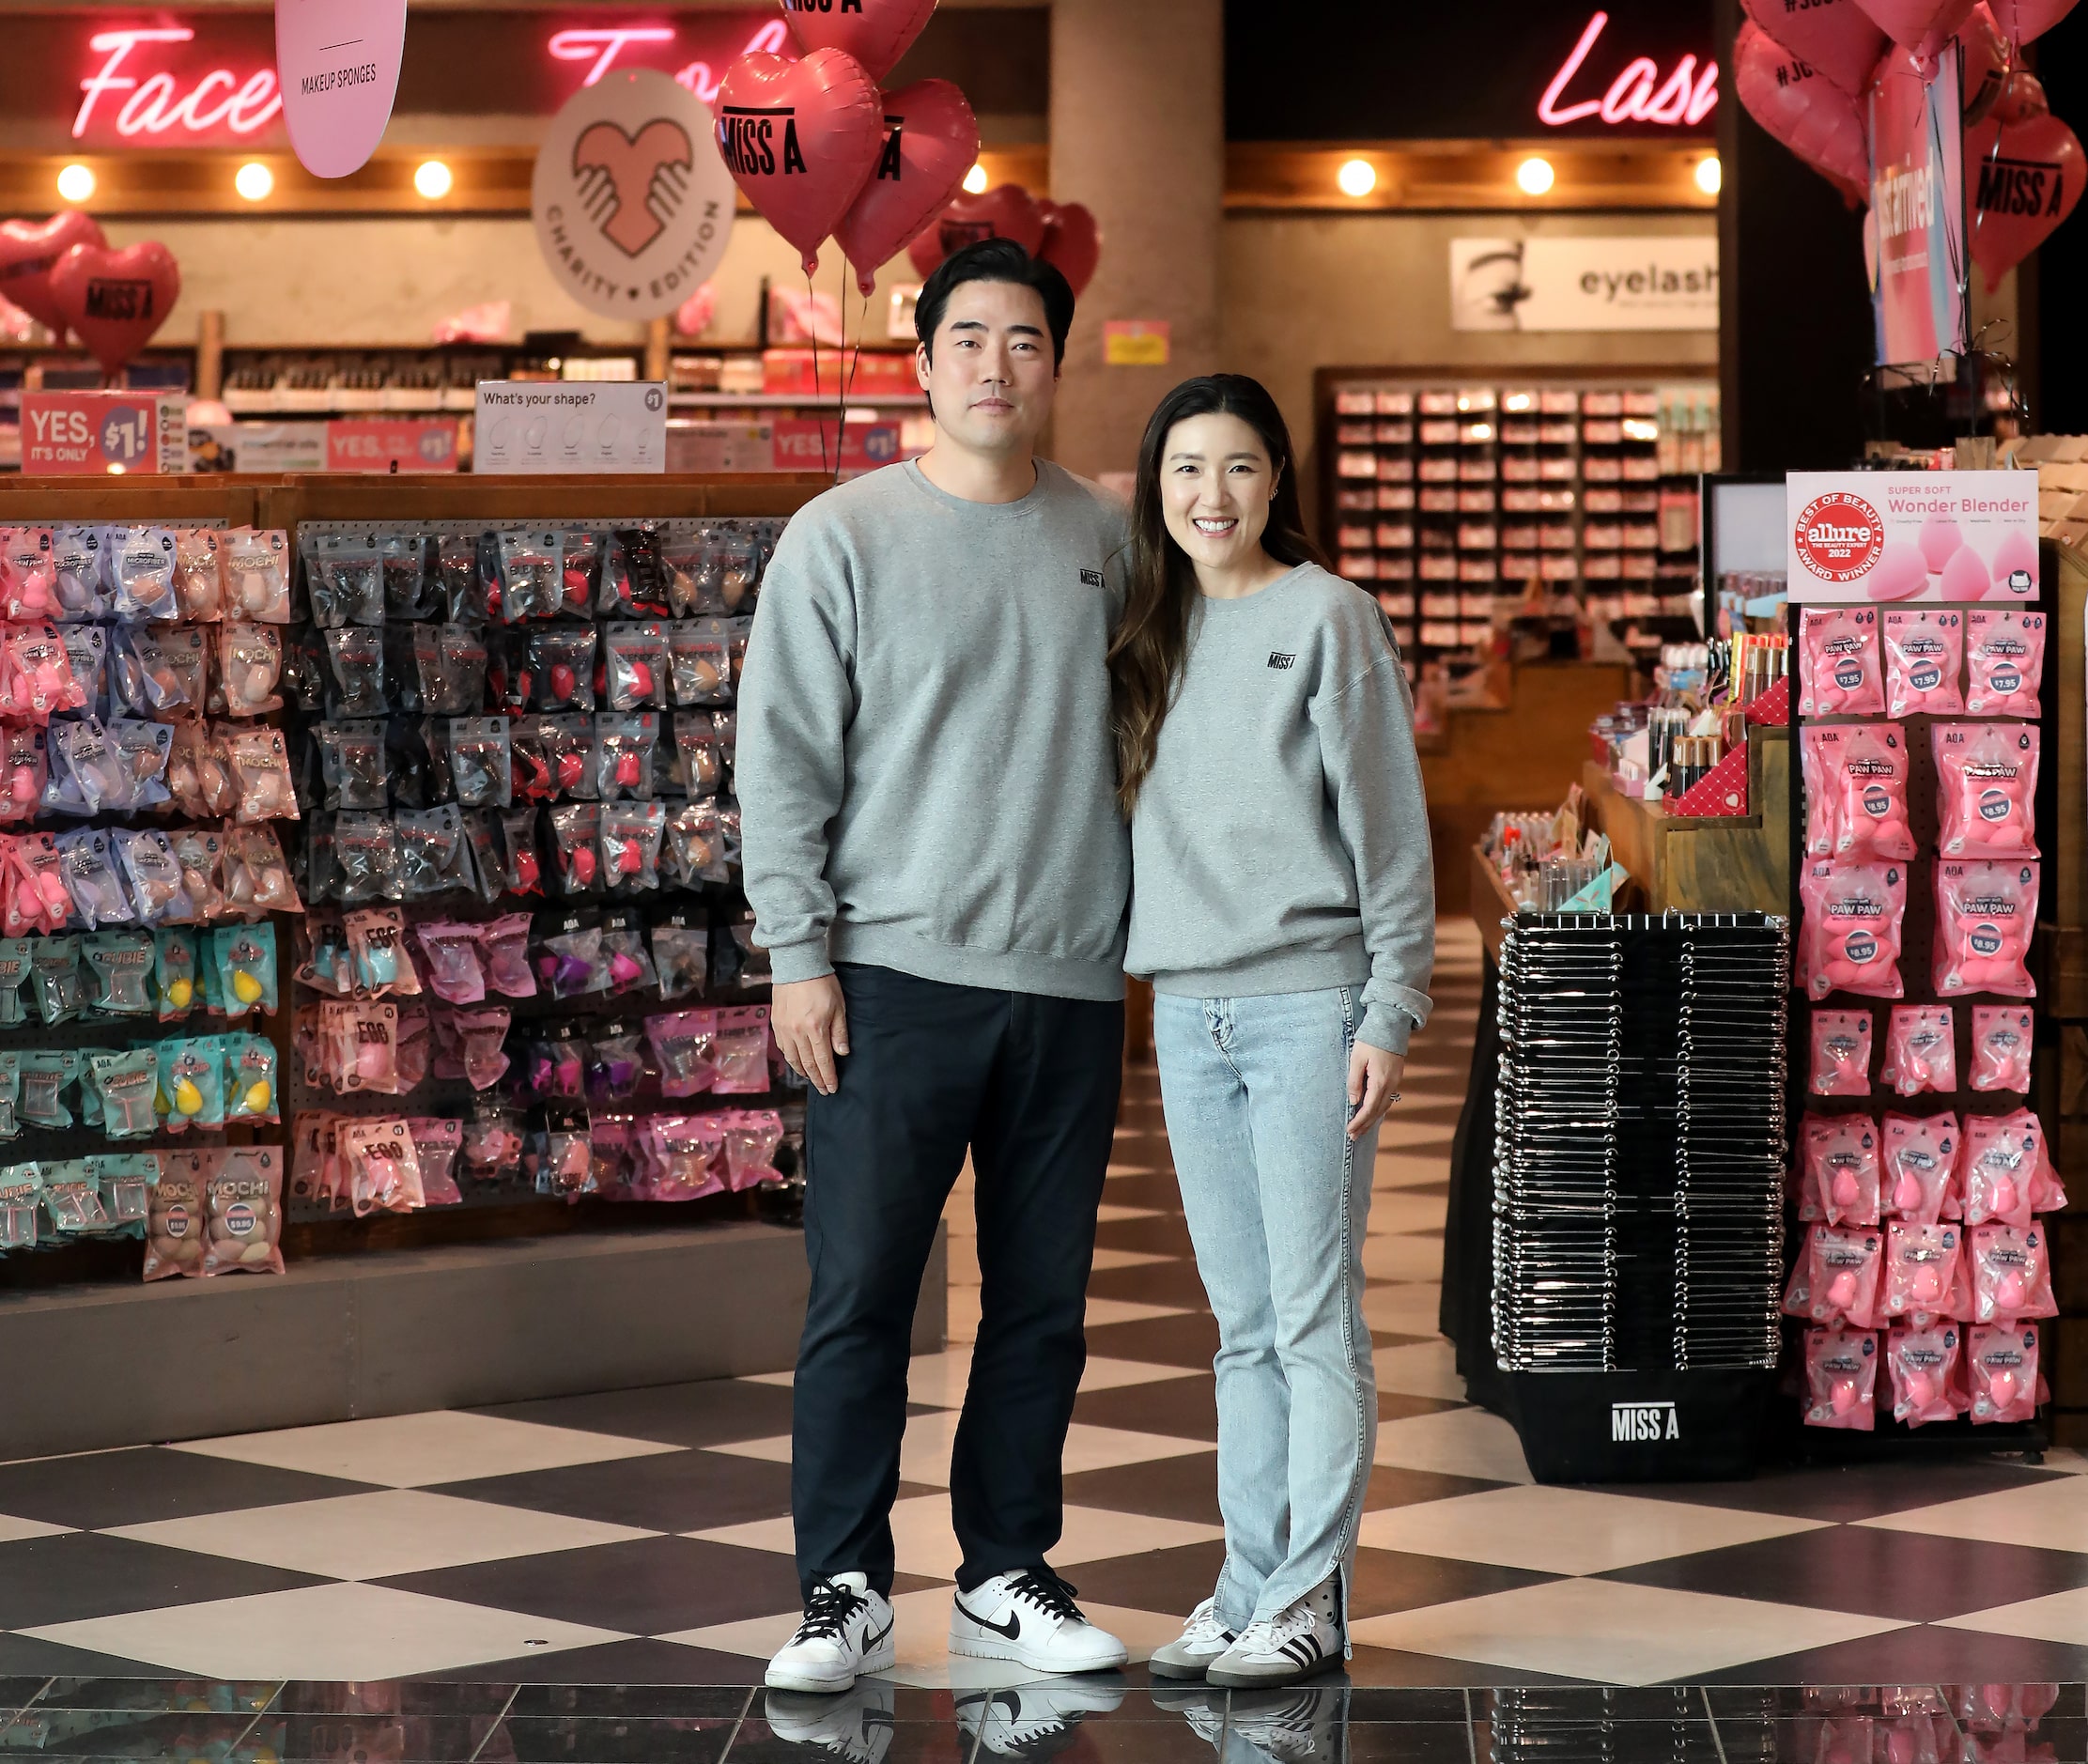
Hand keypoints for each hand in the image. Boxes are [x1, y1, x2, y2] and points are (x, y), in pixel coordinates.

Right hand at [773, 975, 848, 1095]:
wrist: (797, 965)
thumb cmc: (822, 983)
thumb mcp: (839, 1006)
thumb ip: (839, 1032)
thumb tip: (841, 1053)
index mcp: (815, 1028)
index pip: (823, 1061)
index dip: (828, 1077)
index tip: (832, 1088)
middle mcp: (797, 1032)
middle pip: (807, 1063)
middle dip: (817, 1079)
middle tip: (823, 1090)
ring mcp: (784, 1028)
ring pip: (793, 1058)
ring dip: (803, 1071)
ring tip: (811, 1078)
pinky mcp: (776, 1023)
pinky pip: (783, 1047)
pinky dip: (791, 1058)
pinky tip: (797, 1061)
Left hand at [1346, 1041, 1403, 1140]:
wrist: (1390, 1025)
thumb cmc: (1370, 1040)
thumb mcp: (1357, 1059)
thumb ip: (1354, 1081)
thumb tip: (1354, 1101)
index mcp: (1380, 1081)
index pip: (1369, 1109)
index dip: (1359, 1122)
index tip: (1349, 1130)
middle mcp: (1391, 1084)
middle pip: (1377, 1111)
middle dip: (1365, 1125)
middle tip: (1353, 1136)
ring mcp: (1396, 1081)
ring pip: (1384, 1106)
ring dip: (1372, 1119)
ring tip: (1361, 1128)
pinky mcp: (1396, 1077)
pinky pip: (1387, 1098)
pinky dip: (1378, 1109)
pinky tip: (1372, 1112)